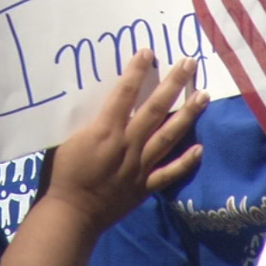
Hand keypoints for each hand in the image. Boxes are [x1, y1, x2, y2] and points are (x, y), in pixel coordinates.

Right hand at [42, 50, 207, 233]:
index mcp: (106, 130)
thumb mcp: (66, 139)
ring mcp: (140, 165)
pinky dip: (186, 162)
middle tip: (189, 63)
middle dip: (173, 84)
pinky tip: (200, 148)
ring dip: (187, 115)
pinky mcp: (145, 185)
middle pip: (155, 108)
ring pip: (169, 135)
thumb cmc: (62, 174)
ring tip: (203, 96)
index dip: (136, 71)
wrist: (71, 214)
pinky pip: (169, 172)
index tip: (148, 52)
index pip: (125, 93)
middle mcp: (128, 143)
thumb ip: (85, 122)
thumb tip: (97, 104)